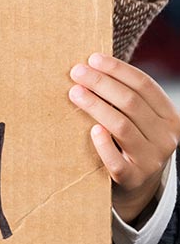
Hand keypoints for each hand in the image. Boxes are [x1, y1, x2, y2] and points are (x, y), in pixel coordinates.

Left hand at [69, 54, 179, 224]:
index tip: (92, 58)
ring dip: (96, 105)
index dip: (117, 69)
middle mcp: (165, 138)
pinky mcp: (132, 178)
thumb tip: (90, 65)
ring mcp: (150, 159)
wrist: (136, 185)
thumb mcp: (139, 118)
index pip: (144, 85)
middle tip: (76, 72)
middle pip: (131, 102)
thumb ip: (124, 96)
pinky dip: (103, 144)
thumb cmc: (130, 140)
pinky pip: (116, 160)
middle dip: (101, 83)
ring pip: (121, 126)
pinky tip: (92, 130)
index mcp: (169, 117)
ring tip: (74, 92)